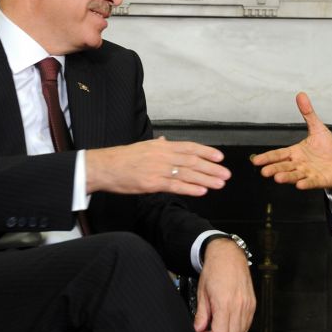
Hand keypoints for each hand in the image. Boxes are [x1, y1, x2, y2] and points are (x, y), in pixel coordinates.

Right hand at [86, 136, 230, 196]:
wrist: (105, 167)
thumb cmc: (123, 158)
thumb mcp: (143, 147)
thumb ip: (157, 145)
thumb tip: (164, 140)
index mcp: (162, 146)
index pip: (190, 147)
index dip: (207, 152)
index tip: (220, 157)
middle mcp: (163, 155)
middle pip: (193, 161)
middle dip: (212, 168)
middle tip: (226, 174)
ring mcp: (159, 169)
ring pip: (188, 173)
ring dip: (206, 179)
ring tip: (220, 183)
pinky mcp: (153, 183)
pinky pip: (176, 186)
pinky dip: (191, 188)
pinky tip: (202, 191)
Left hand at [194, 239, 255, 331]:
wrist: (228, 255)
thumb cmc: (214, 270)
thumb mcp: (202, 292)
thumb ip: (201, 314)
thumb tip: (199, 329)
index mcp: (224, 303)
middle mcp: (239, 305)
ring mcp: (248, 305)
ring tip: (220, 324)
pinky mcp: (253, 303)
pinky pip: (247, 324)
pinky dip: (238, 327)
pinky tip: (229, 319)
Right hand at [250, 92, 331, 197]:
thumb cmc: (327, 149)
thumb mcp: (317, 129)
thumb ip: (308, 114)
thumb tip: (301, 95)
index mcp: (295, 153)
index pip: (278, 155)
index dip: (267, 157)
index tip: (256, 161)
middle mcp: (298, 164)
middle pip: (283, 167)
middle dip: (274, 169)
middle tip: (264, 172)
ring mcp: (307, 173)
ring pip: (294, 175)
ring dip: (286, 177)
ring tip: (277, 178)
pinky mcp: (318, 180)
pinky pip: (311, 182)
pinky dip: (305, 184)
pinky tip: (299, 185)